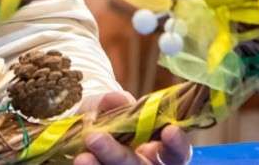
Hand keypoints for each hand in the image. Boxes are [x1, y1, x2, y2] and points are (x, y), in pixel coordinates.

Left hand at [73, 91, 191, 164]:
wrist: (82, 130)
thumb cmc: (106, 117)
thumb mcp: (108, 105)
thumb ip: (114, 102)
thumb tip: (118, 99)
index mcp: (159, 149)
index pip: (178, 152)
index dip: (177, 144)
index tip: (170, 130)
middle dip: (117, 155)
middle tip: (94, 138)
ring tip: (82, 156)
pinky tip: (80, 160)